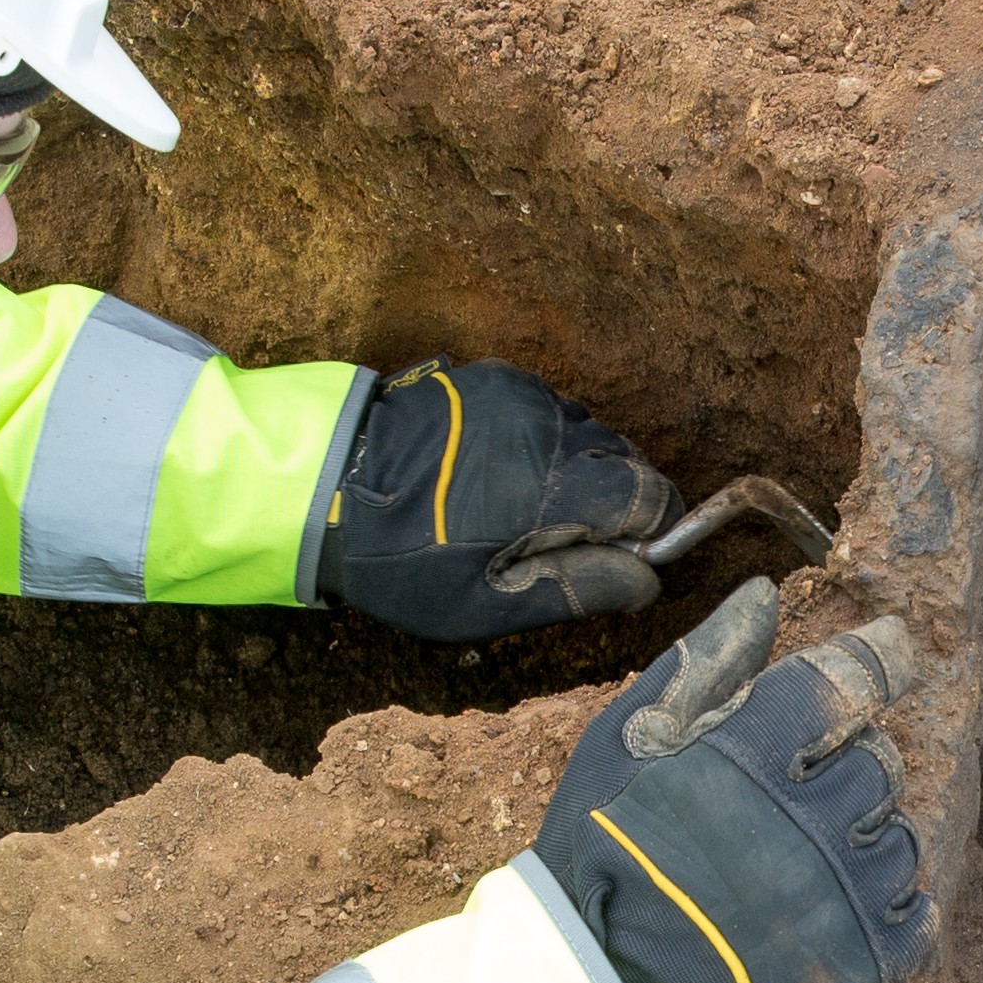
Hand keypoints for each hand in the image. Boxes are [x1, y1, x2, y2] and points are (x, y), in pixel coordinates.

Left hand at [323, 362, 676, 641]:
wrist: (331, 492)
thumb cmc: (407, 562)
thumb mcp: (490, 605)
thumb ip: (579, 588)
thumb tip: (647, 579)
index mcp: (552, 486)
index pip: (648, 495)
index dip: (651, 529)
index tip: (630, 554)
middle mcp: (547, 427)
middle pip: (625, 460)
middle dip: (614, 502)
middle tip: (564, 541)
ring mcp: (522, 394)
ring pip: (590, 433)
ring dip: (580, 470)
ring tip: (526, 508)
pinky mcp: (498, 378)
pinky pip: (551, 412)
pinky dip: (546, 443)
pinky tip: (504, 474)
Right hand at [533, 580, 936, 982]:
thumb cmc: (599, 852)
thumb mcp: (627, 740)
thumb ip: (704, 665)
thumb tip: (766, 597)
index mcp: (755, 752)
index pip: (851, 680)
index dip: (883, 656)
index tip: (897, 646)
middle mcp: (813, 817)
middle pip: (881, 761)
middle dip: (852, 763)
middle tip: (804, 788)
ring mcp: (843, 893)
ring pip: (904, 836)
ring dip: (870, 835)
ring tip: (810, 857)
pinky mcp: (863, 962)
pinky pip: (920, 916)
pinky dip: (896, 904)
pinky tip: (847, 903)